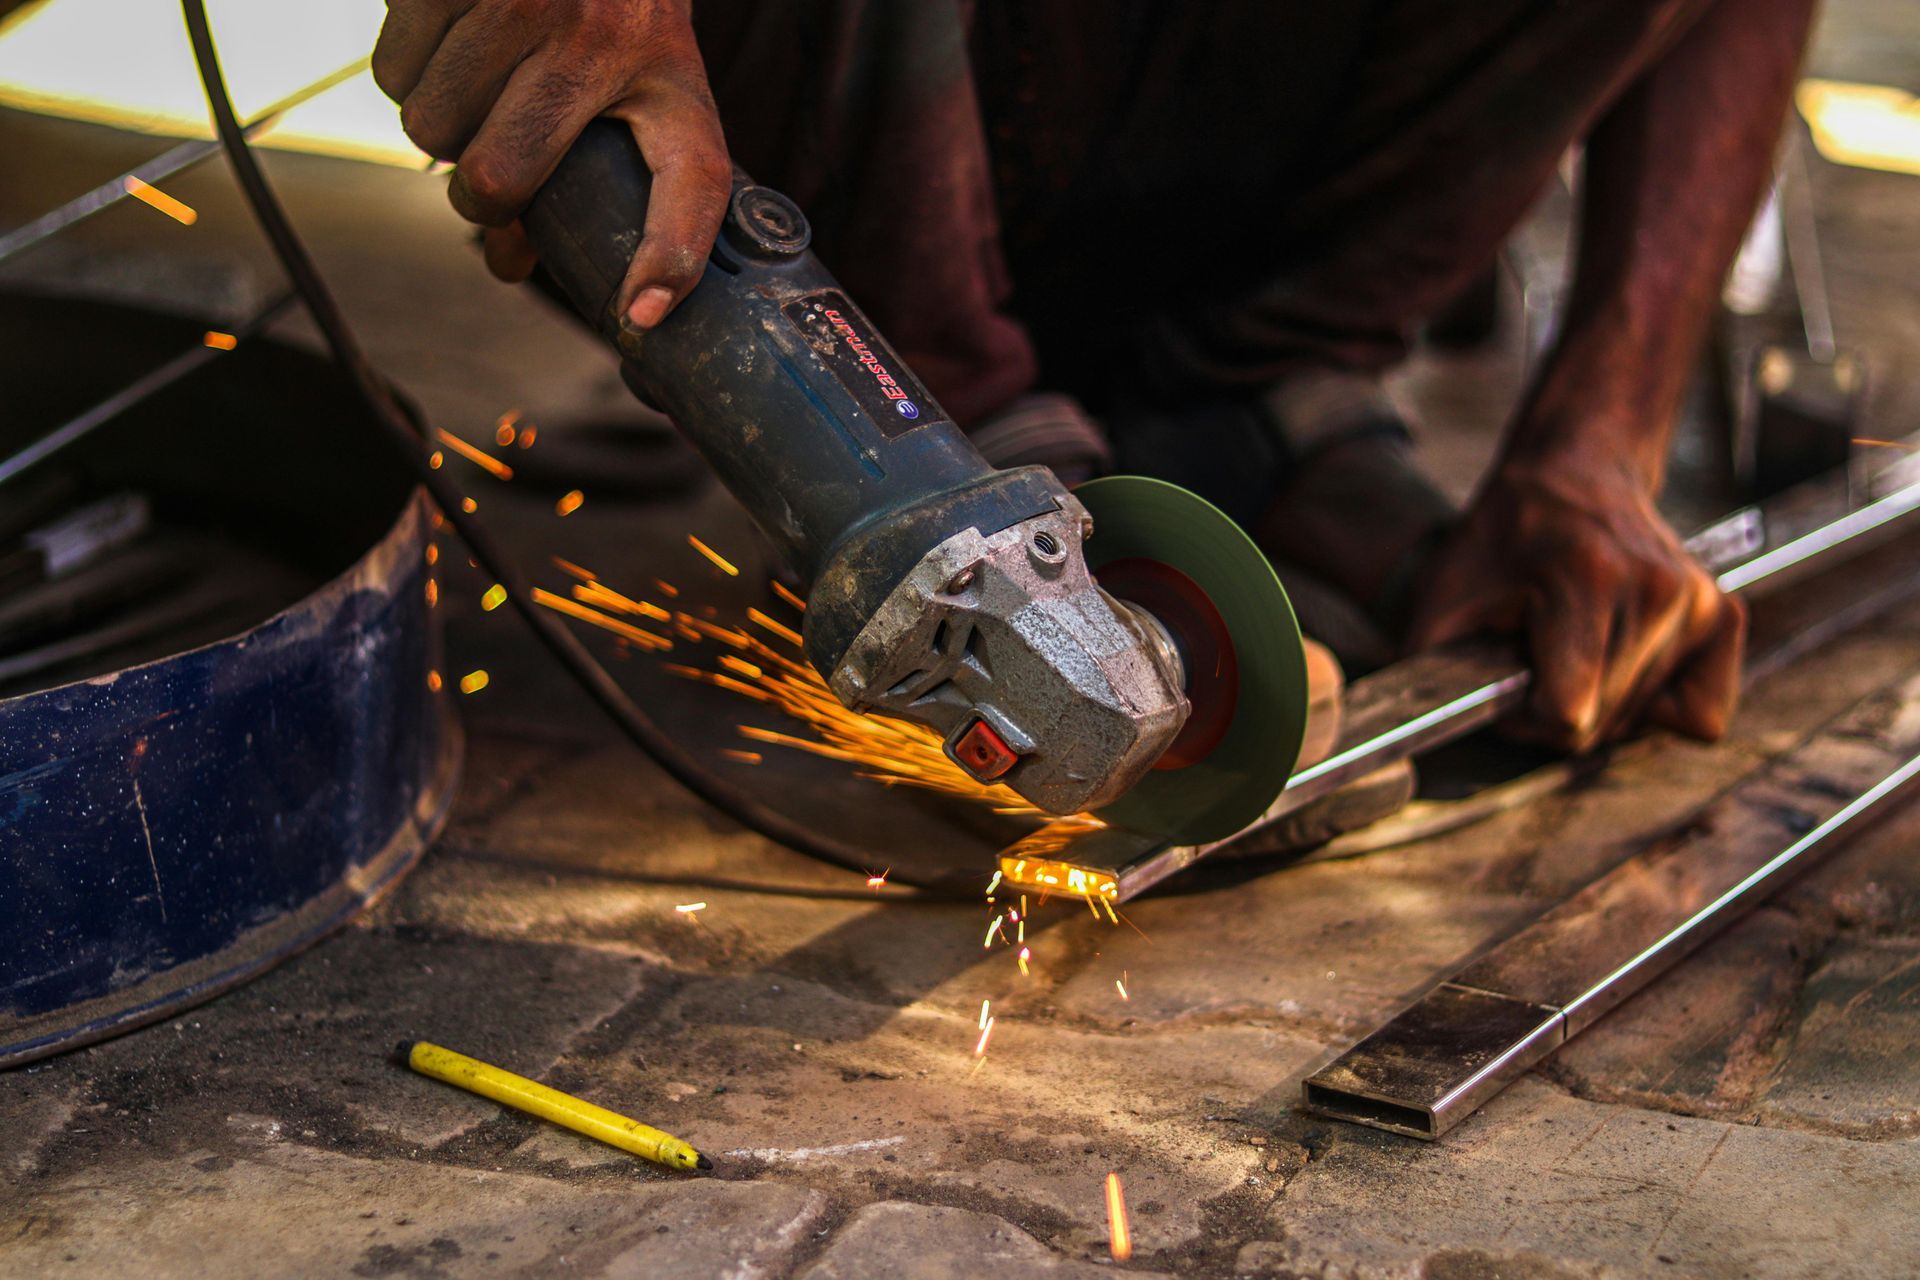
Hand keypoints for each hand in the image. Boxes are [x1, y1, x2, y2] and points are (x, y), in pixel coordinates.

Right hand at [373, 0, 730, 328]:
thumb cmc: (612, 21)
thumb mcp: (645, 87)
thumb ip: (598, 178)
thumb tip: (507, 264)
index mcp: (671, 82)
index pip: (692, 182)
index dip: (669, 258)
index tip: (639, 317)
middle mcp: (603, 38)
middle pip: (495, 179)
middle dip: (478, 194)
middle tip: (491, 164)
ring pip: (429, 128)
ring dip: (436, 128)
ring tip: (478, 90)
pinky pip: (392, 73)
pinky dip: (403, 74)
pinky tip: (449, 45)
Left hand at [1407, 454, 1744, 751]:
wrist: (1578, 473)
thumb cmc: (1506, 535)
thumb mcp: (1446, 592)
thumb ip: (1434, 664)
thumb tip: (1436, 720)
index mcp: (1588, 579)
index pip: (1567, 712)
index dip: (1524, 716)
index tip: (1508, 676)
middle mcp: (1656, 591)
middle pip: (1601, 723)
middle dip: (1558, 711)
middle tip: (1536, 658)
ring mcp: (1697, 602)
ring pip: (1641, 722)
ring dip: (1599, 702)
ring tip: (1576, 646)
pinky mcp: (1721, 614)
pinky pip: (1699, 711)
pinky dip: (1655, 705)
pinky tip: (1621, 661)